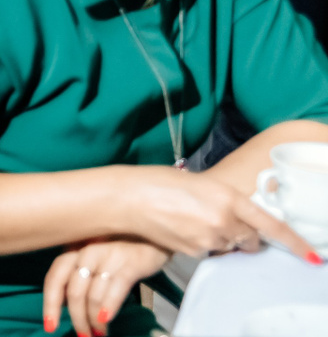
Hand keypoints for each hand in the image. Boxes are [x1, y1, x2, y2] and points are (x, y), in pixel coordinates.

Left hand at [42, 238, 170, 336]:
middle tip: (83, 334)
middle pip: (73, 290)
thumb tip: (64, 301)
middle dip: (76, 318)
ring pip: (93, 294)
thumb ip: (78, 271)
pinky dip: (109, 306)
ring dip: (94, 319)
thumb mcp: (94, 250)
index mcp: (75, 246)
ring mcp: (110, 254)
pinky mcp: (132, 262)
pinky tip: (106, 320)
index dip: (50, 303)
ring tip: (99, 333)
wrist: (154, 224)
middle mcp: (88, 248)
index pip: (55, 277)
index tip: (50, 325)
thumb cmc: (121, 241)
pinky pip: (115, 288)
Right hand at [118, 165, 318, 260]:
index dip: (294, 243)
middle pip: (251, 239)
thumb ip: (224, 200)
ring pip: (229, 245)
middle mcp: (223, 220)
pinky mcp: (194, 251)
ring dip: (221, 238)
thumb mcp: (199, 183)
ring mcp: (208, 238)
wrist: (127, 197)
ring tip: (194, 220)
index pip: (271, 225)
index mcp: (228, 197)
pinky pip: (209, 251)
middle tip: (223, 221)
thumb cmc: (157, 182)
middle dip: (245, 235)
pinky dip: (202, 243)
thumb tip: (236, 215)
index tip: (310, 255)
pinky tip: (183, 228)